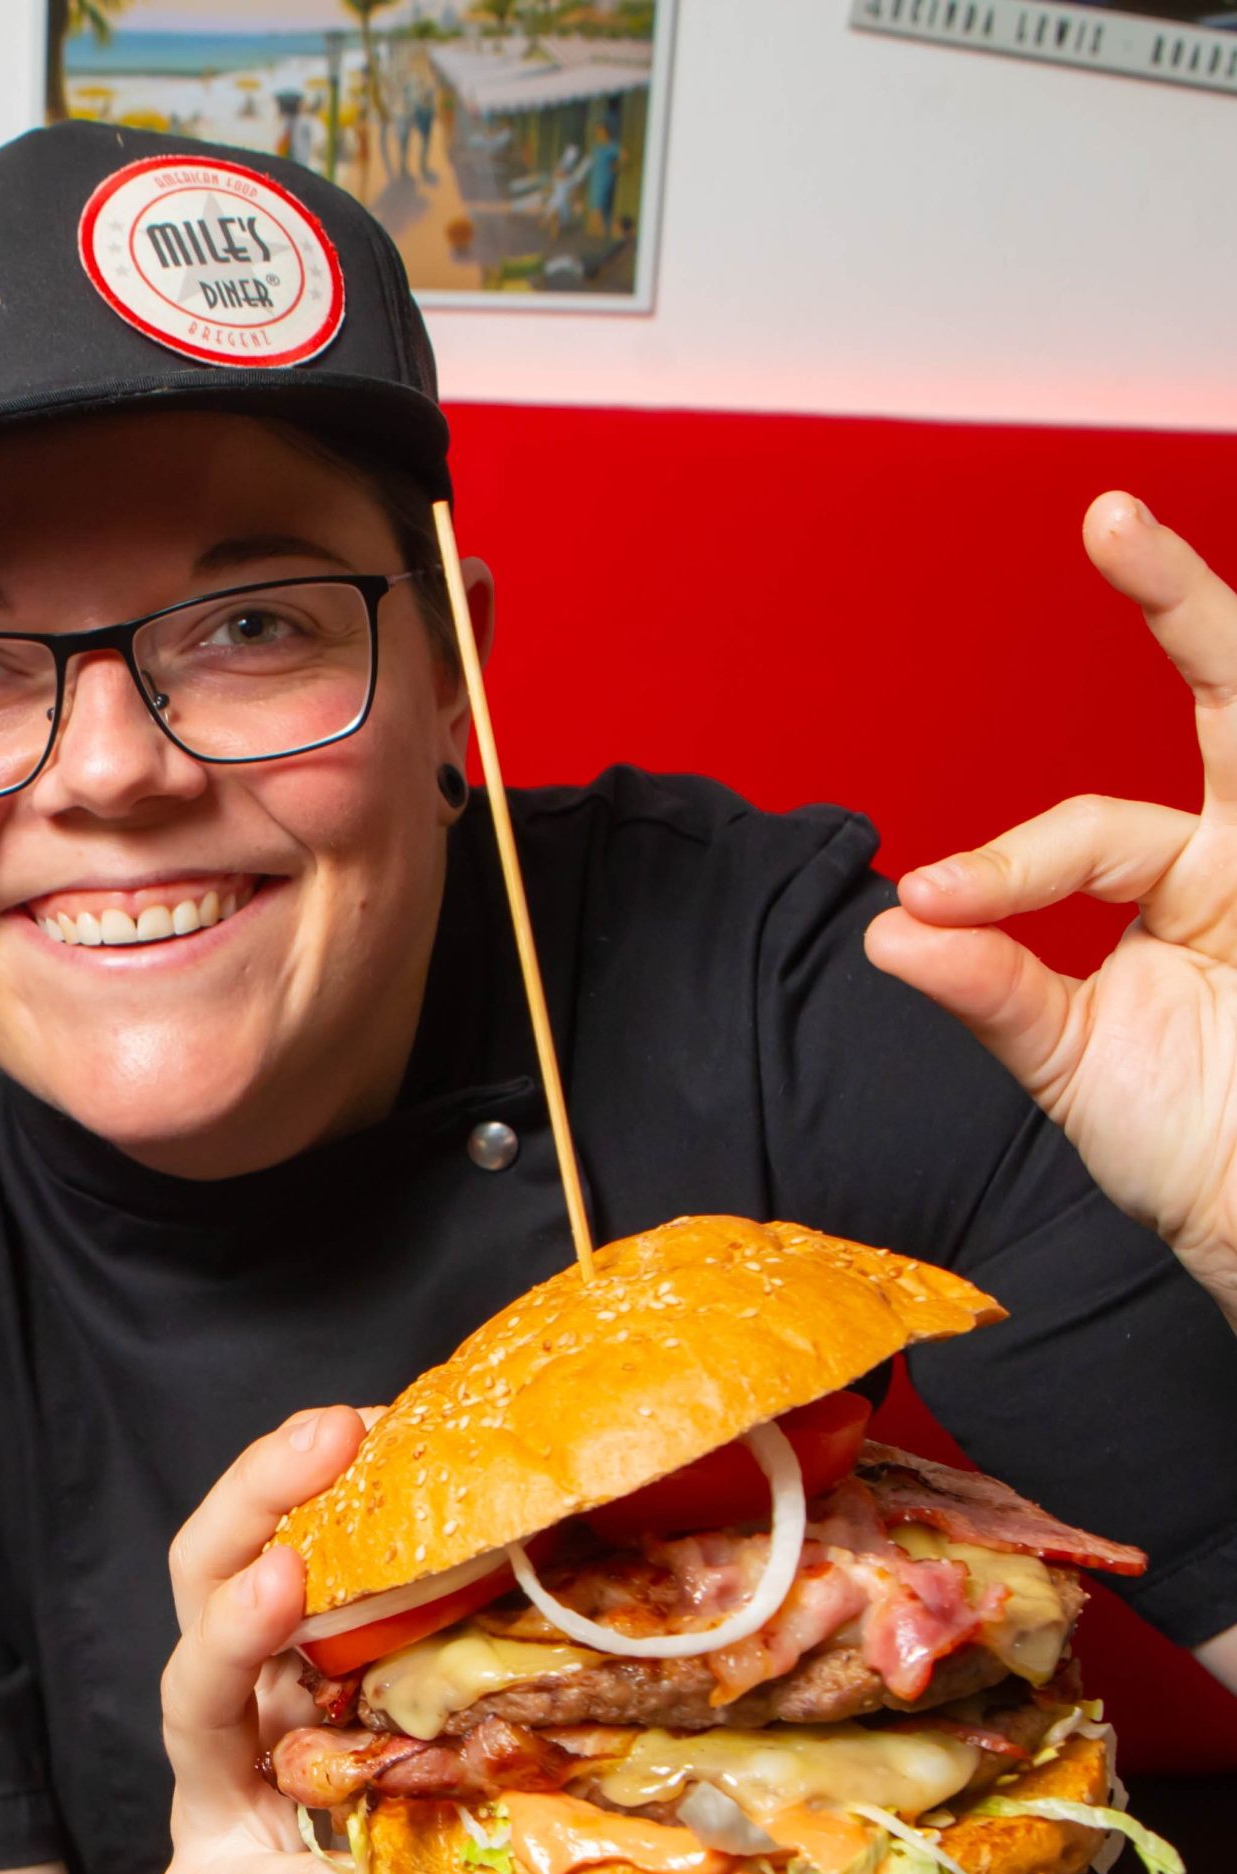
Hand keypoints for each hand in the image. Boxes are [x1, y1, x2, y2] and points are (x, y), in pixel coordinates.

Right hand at [157, 1408, 495, 1873]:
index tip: (376, 1416)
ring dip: (236, 1637)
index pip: (283, 1551)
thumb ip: (512, 1731)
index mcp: (296, 1688)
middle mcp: (235, 1735)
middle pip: (205, 1588)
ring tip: (281, 1587)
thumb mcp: (472, 1803)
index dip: (315, 1482)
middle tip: (323, 1443)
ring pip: (190, 1703)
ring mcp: (210, 1820)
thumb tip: (648, 1638)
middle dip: (255, 1506)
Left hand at [866, 494, 1236, 1319]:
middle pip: (1231, 695)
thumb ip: (993, 991)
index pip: (1089, 835)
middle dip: (1178, 598)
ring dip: (1212, 632)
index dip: (1007, 865)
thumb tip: (889, 934)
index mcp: (1186, 878)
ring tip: (1138, 537)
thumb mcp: (1067, 1063)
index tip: (930, 906)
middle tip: (1109, 514)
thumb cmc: (1184, 1140)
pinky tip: (1224, 765)